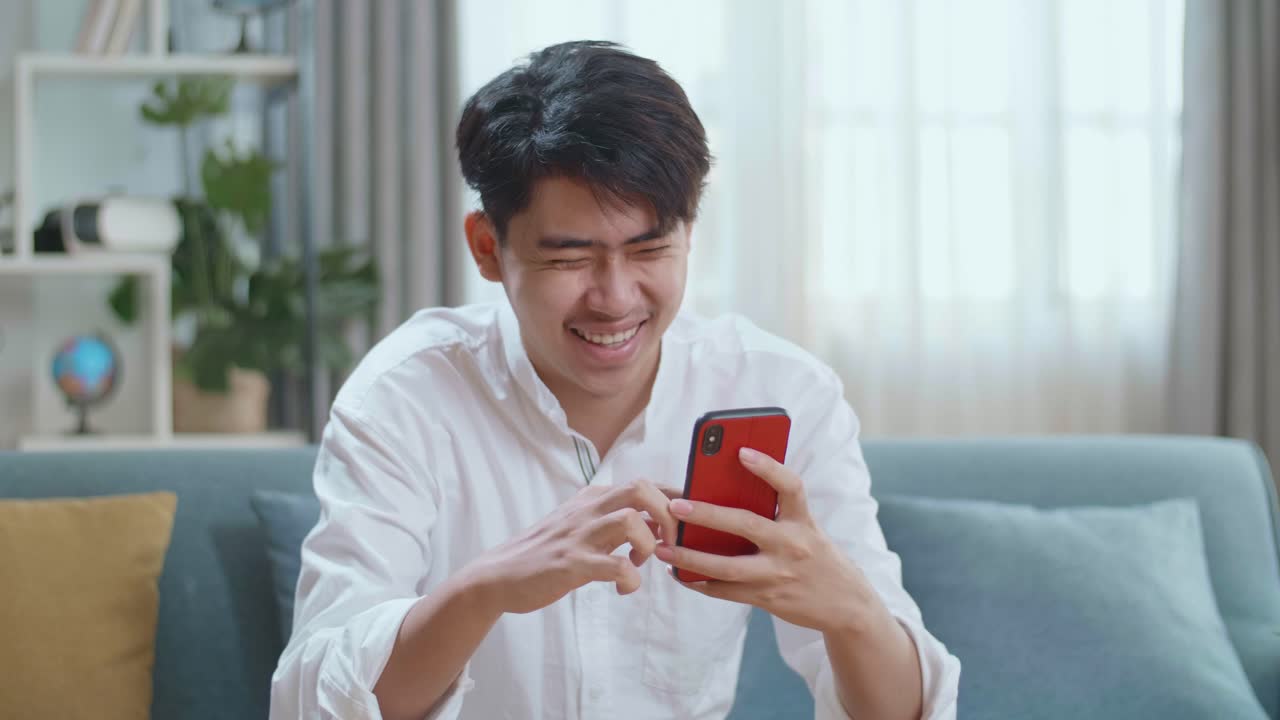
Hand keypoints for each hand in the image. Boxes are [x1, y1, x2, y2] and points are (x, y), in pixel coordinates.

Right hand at [464, 480, 681, 614]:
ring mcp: (577, 535)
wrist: (500, 575)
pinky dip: (630, 578)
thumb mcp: (585, 528)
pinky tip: (624, 588)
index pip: (645, 484)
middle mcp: (587, 509)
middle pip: (640, 489)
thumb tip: (662, 524)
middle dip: (667, 515)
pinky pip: (613, 565)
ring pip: (629, 520)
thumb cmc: (549, 553)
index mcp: (593, 498)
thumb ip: (620, 524)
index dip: (673, 500)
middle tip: (669, 543)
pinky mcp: (570, 563)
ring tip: (640, 562)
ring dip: (648, 544)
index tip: (684, 523)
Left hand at [654, 447, 870, 633]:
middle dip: (707, 515)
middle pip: (745, 525)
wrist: (847, 606)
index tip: (741, 451)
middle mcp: (793, 545)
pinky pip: (726, 591)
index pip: (790, 487)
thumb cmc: (818, 557)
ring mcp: (779, 575)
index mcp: (803, 521)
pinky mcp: (768, 598)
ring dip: (690, 557)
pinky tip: (680, 574)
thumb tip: (725, 494)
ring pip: (727, 566)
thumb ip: (776, 514)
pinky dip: (700, 582)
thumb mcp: (807, 529)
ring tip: (663, 548)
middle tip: (675, 506)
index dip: (767, 467)